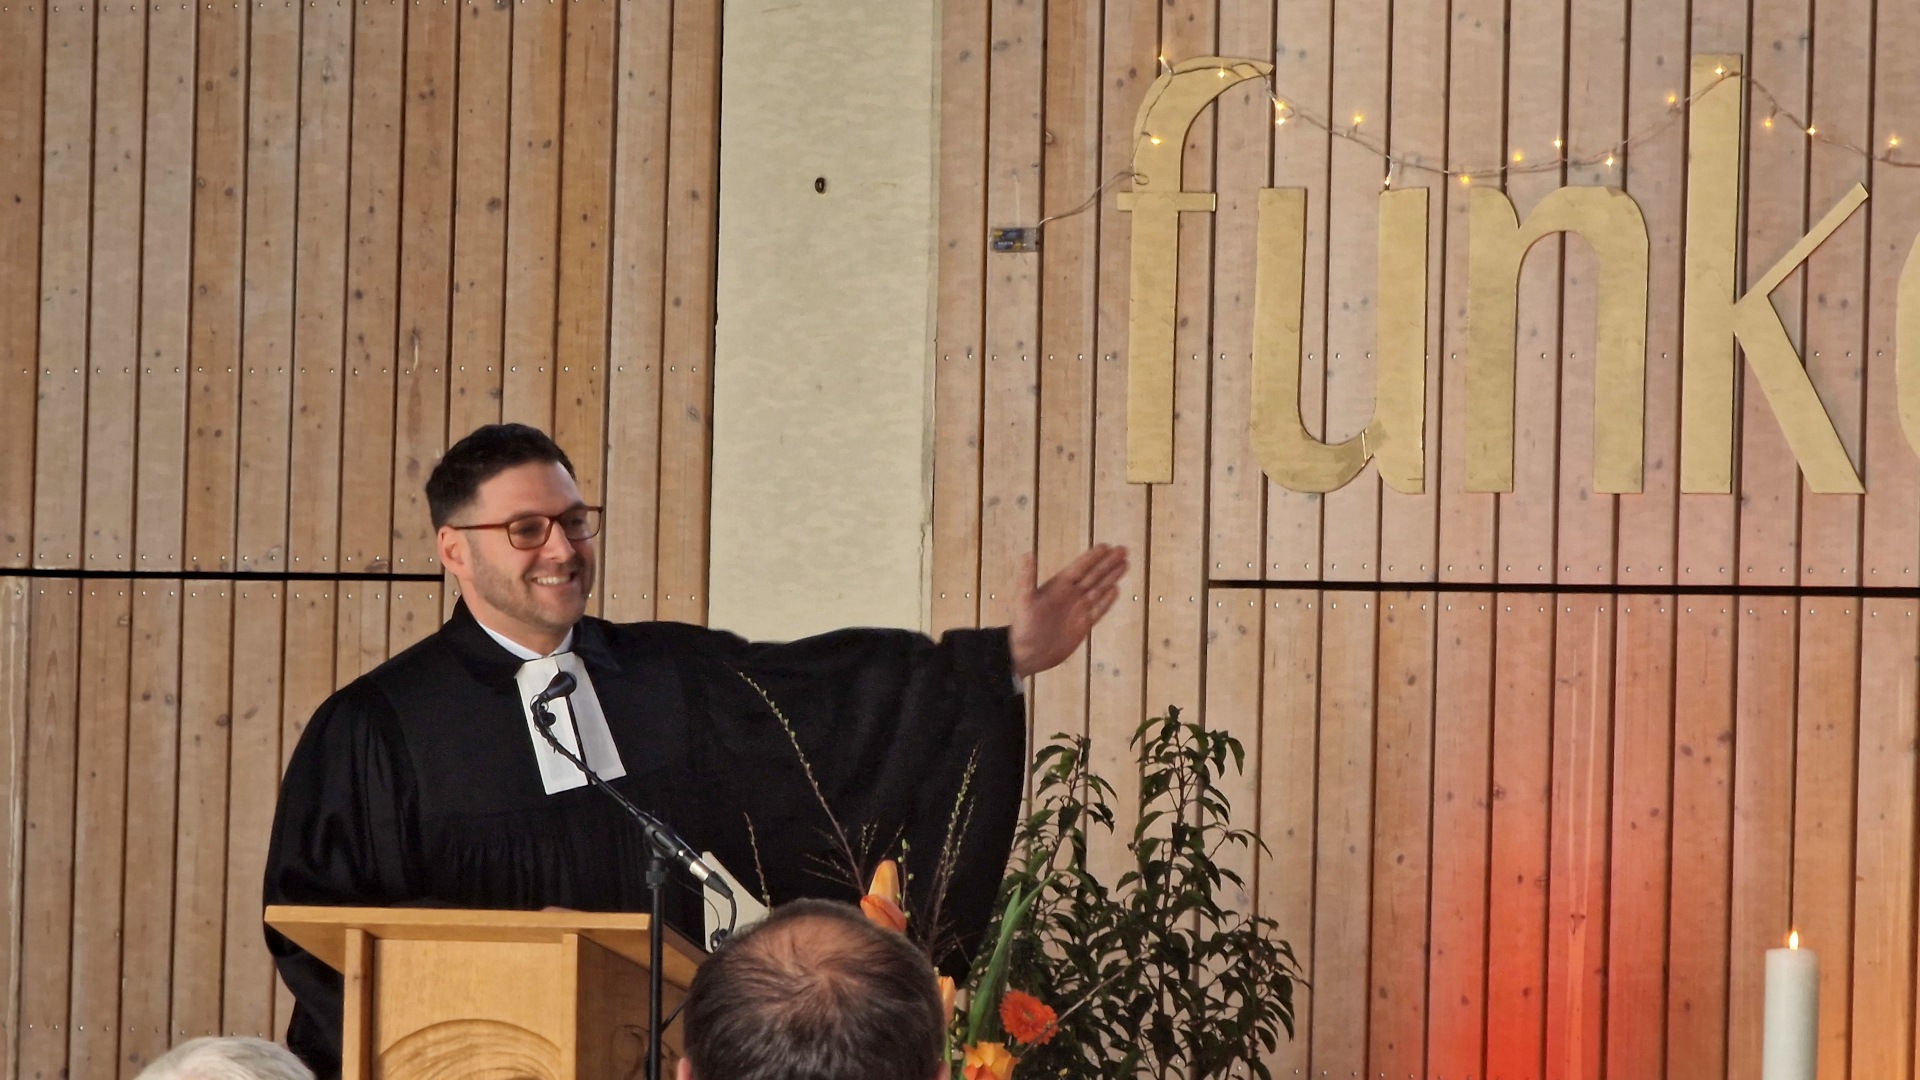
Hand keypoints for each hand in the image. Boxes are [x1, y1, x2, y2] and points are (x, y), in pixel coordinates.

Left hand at [1008, 544, 1128, 676]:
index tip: (1106, 546)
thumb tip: (1028, 554)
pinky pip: (1098, 610)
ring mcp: (1078, 610)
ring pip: (1099, 589)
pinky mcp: (1083, 625)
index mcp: (1058, 586)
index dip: (1093, 557)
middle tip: (1123, 549)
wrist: (1027, 654)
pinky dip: (1108, 600)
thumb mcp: (1023, 600)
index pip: (1080, 567)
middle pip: (1094, 575)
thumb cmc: (1023, 626)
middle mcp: (1070, 595)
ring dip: (1111, 577)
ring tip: (1125, 564)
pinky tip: (1116, 589)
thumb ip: (1027, 578)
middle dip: (1108, 563)